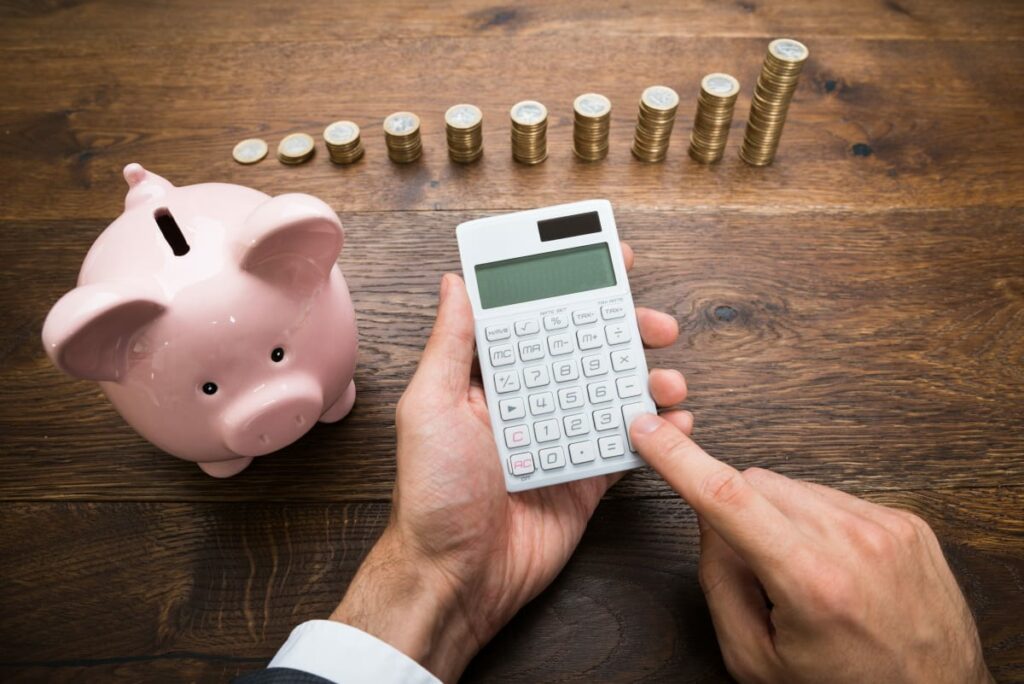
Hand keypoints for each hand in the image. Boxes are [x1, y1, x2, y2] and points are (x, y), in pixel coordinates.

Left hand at [332, 245, 688, 681]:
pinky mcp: (585, 479)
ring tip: (670, 378)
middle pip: (586, 352)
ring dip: (647, 380)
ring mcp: (560, 440)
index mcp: (491, 381)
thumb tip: (455, 282)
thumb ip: (452, 344)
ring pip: (613, 395)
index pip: (537, 321)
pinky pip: (627, 448)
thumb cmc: (433, 495)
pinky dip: (657, 434)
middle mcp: (528, 404)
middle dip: (624, 331)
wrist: (457, 578)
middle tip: (657, 323)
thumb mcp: (431, 406)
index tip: (605, 262)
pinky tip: (676, 422)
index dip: (570, 290)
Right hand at [628, 414, 992, 683]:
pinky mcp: (907, 523)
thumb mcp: (754, 658)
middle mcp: (855, 543)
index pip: (727, 498)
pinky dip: (819, 524)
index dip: (679, 458)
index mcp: (812, 582)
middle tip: (756, 570)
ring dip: (781, 519)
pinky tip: (835, 567)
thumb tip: (709, 519)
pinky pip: (835, 498)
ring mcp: (886, 528)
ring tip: (806, 577)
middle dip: (738, 513)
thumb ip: (719, 581)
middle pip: (757, 484)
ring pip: (794, 487)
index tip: (648, 429)